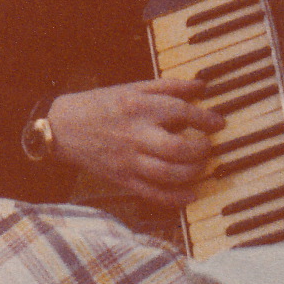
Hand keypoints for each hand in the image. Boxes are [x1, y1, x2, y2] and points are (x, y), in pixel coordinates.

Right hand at [49, 79, 224, 206]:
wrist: (64, 128)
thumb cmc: (101, 104)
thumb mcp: (133, 87)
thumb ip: (168, 86)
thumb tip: (201, 85)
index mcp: (139, 108)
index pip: (181, 112)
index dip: (206, 119)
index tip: (218, 123)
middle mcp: (135, 135)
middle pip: (178, 148)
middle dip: (201, 150)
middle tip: (208, 146)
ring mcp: (129, 160)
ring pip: (169, 174)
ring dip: (193, 172)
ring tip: (200, 165)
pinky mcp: (123, 179)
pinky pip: (154, 194)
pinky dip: (176, 198)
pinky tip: (191, 194)